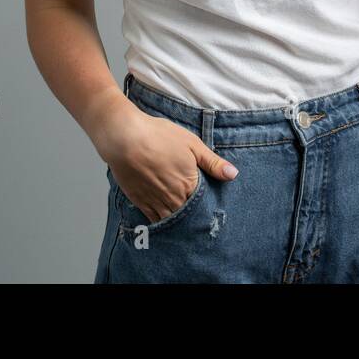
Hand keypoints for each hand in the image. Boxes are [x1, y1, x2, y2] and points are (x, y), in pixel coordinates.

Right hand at [100, 103, 238, 222]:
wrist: (125, 138)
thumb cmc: (159, 136)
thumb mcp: (192, 144)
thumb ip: (212, 162)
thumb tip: (233, 174)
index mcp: (189, 184)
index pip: (204, 205)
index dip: (208, 206)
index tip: (212, 209)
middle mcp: (174, 198)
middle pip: (189, 216)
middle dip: (195, 218)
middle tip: (200, 220)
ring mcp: (155, 202)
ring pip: (172, 220)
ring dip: (179, 222)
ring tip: (185, 222)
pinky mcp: (140, 202)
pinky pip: (154, 220)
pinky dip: (161, 222)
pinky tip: (166, 219)